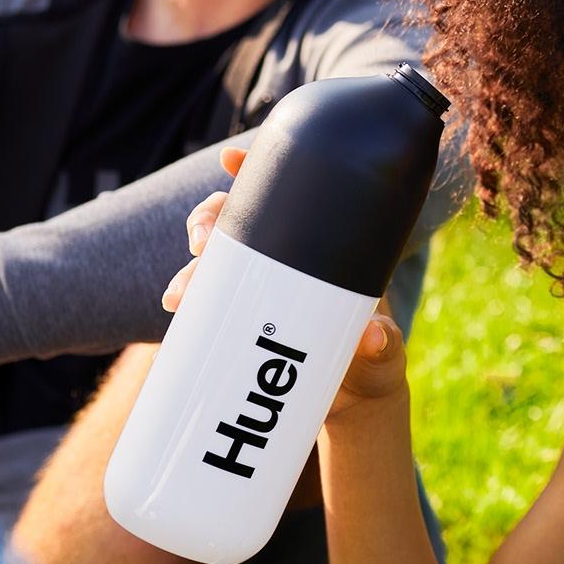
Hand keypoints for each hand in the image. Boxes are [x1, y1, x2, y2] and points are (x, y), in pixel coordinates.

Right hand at [164, 146, 407, 418]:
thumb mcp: (383, 353)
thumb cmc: (375, 364)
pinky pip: (209, 302)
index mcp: (325, 251)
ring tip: (181, 294)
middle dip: (209, 220)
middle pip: (239, 221)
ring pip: (216, 261)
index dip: (259, 169)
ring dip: (192, 269)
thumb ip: (383, 345)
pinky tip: (179, 308)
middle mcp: (286, 261)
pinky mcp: (242, 322)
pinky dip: (189, 300)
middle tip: (201, 243)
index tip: (231, 159)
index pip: (290, 196)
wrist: (354, 403)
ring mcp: (260, 290)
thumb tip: (373, 336)